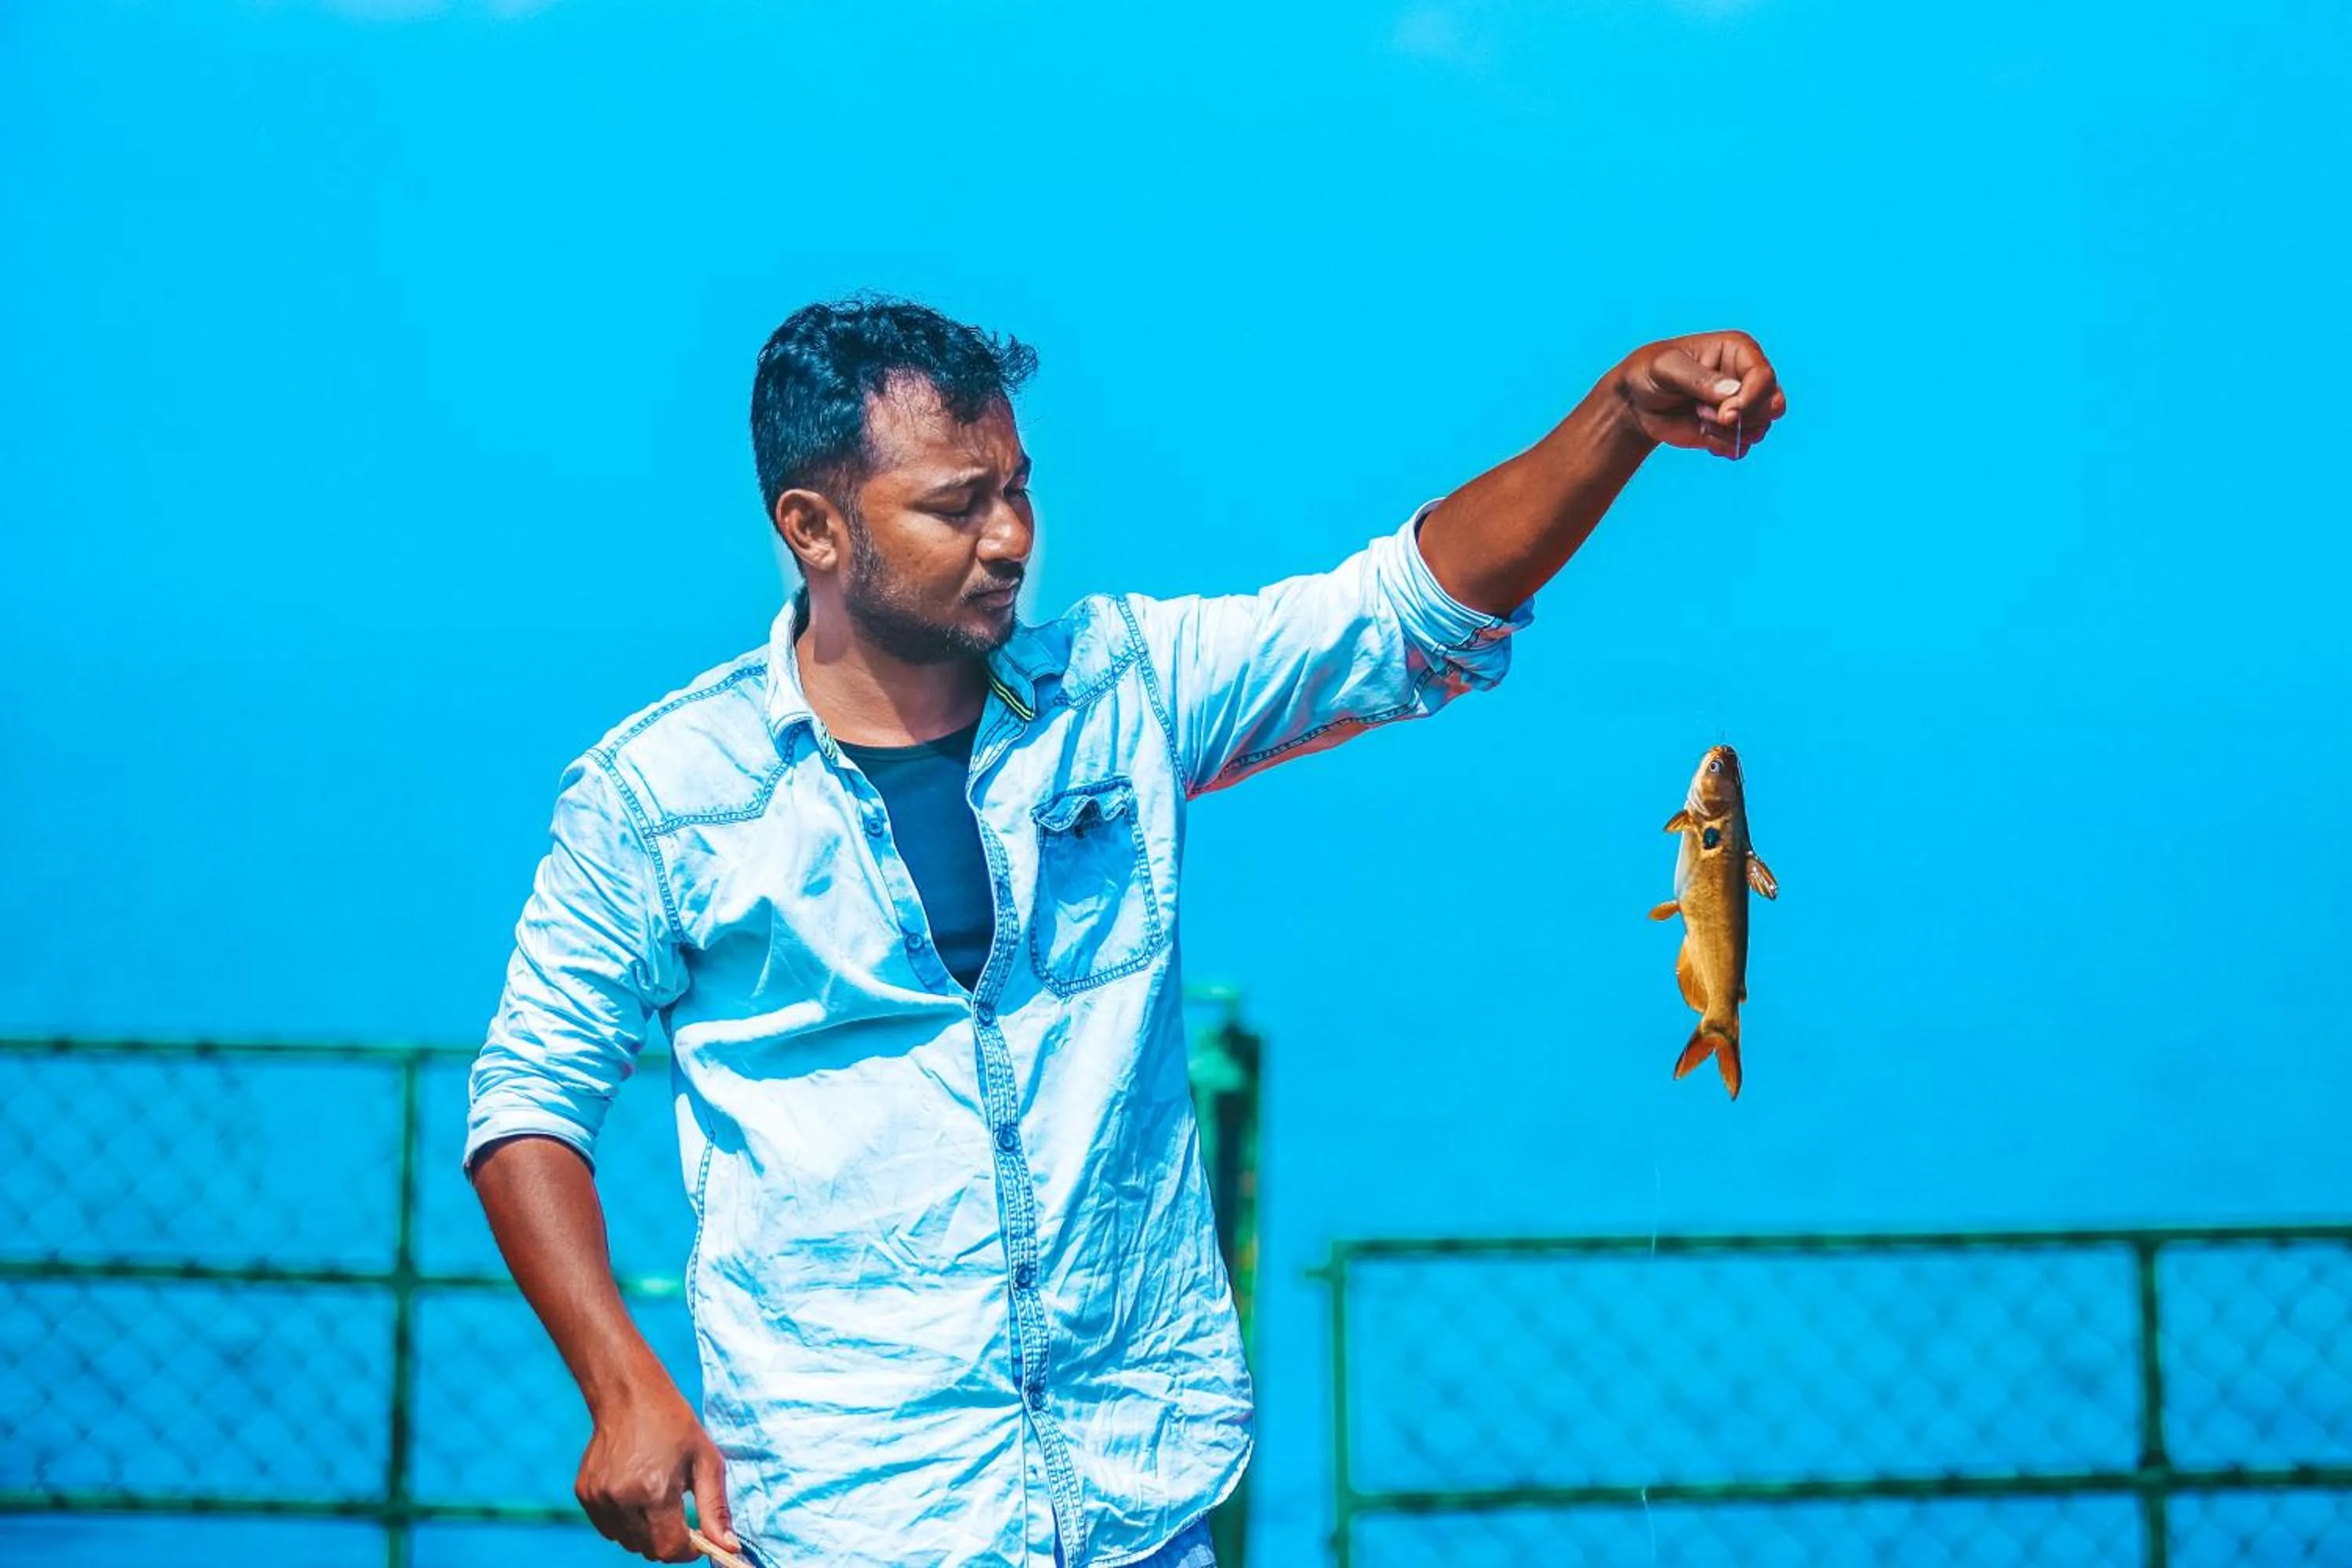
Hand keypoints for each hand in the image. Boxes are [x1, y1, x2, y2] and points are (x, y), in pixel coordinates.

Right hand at [575, 1381, 738, 1562]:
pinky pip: (609, 1528)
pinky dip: (625, 1522)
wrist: (629, 1395)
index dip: (687, 1551)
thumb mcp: (707, 1461)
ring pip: (628, 1542)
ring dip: (647, 1532)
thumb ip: (716, 1509)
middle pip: (648, 1549)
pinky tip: (635, 1493)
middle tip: (679, 1514)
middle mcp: (621, 1498)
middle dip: (668, 1540)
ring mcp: (598, 1498)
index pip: (668, 1549)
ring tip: (656, 1497)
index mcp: (654, 1490)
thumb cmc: (674, 1424)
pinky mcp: (585, 1494)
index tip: (696, 1539)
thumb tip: (729, 1549)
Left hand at [1613, 330, 1786, 458]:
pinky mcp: (1732, 429)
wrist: (1636, 402)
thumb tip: (1733, 392)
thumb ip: (1699, 379)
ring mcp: (1742, 404)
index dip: (1750, 400)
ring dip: (1727, 433)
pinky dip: (1723, 446)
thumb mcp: (1667, 369)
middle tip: (1706, 415)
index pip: (1766, 377)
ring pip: (1761, 428)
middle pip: (1774, 404)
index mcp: (1739, 350)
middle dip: (1741, 418)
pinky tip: (1702, 434)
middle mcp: (1747, 376)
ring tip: (1699, 418)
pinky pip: (1743, 446)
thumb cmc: (1650, 373)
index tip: (1725, 413)